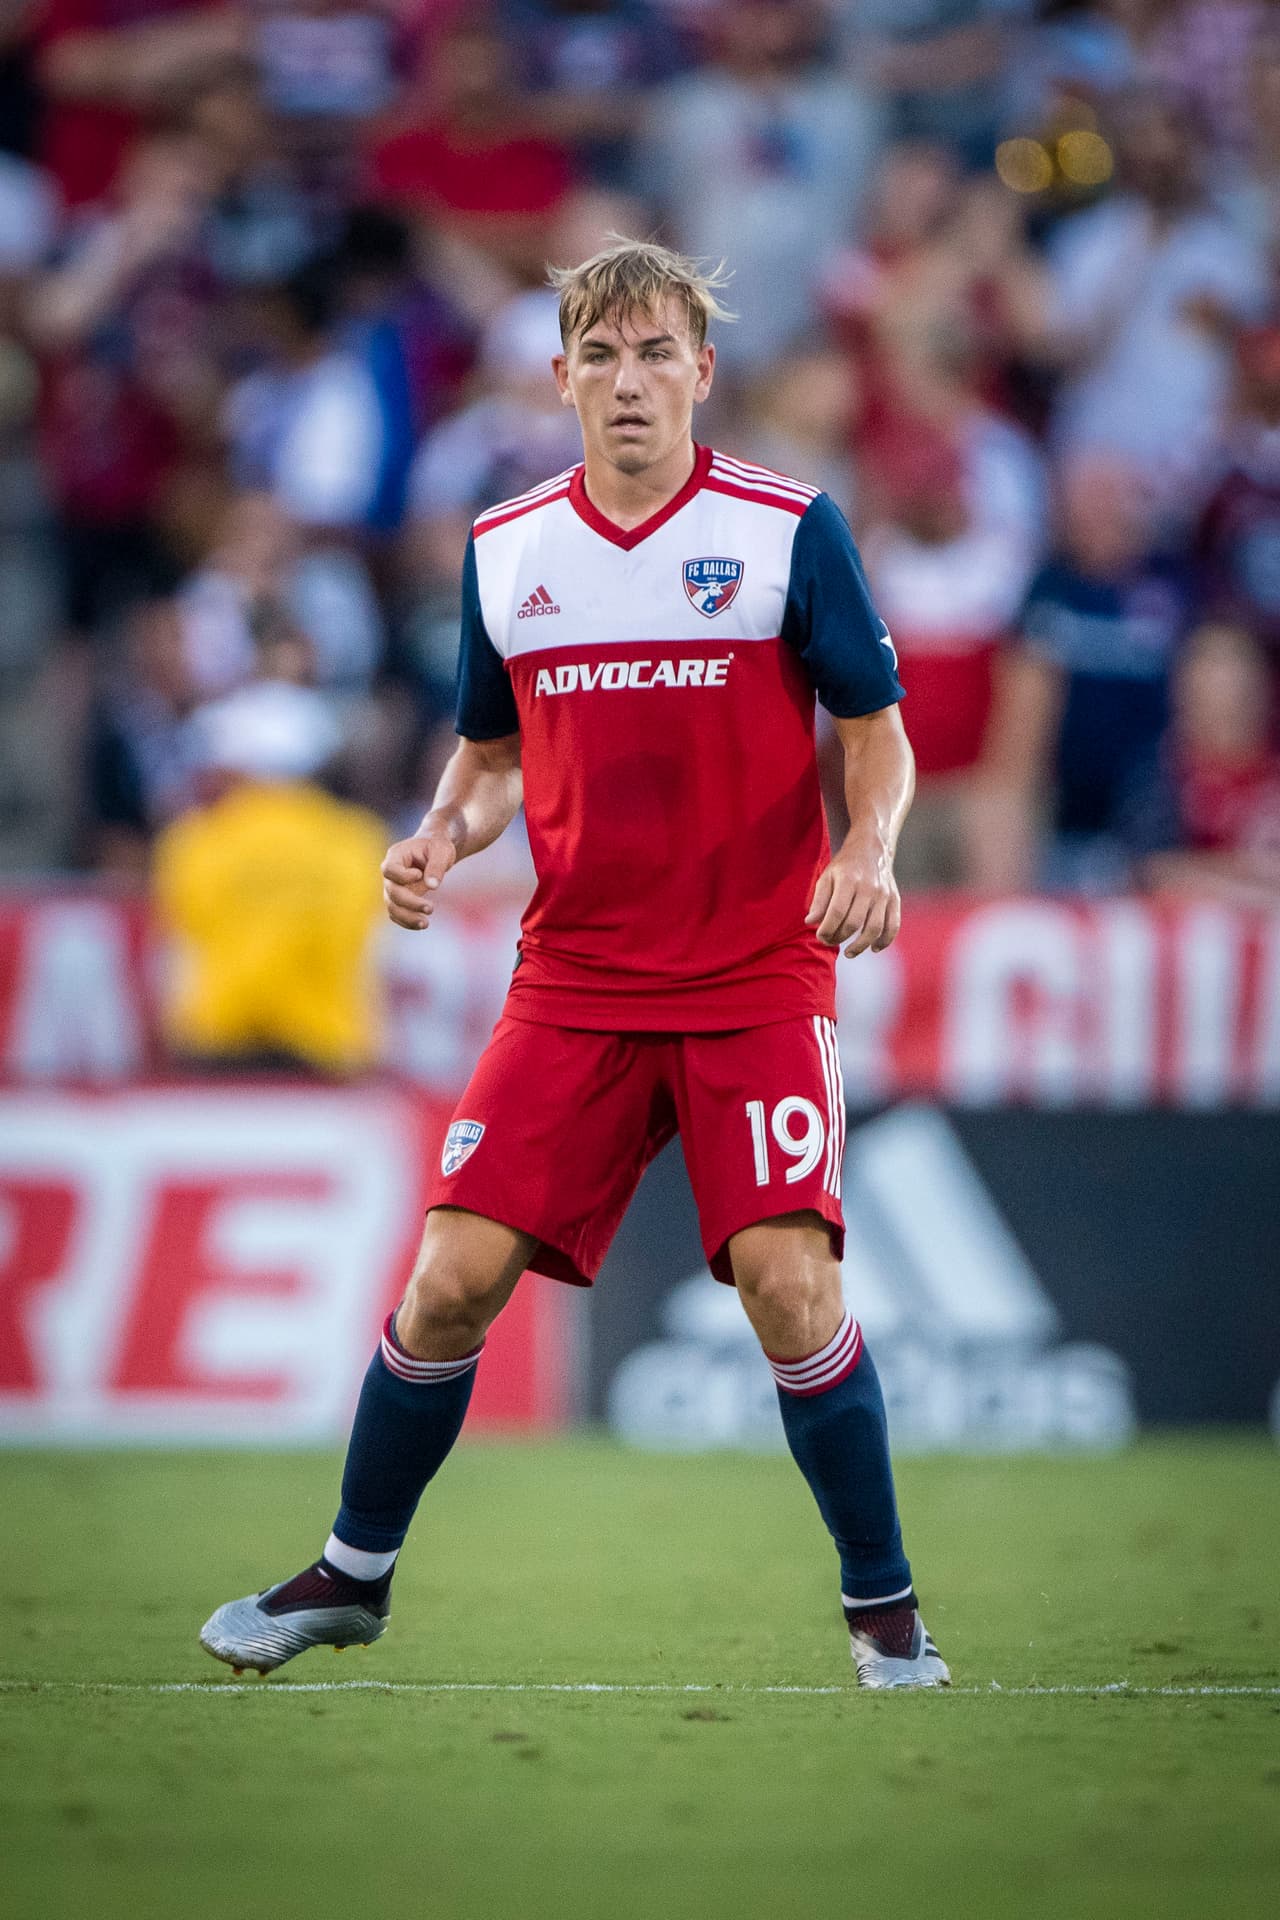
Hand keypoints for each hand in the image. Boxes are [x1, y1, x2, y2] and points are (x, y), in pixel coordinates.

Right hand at [381, 830, 456, 929]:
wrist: (435, 852)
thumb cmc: (437, 846)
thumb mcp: (442, 850)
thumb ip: (437, 866)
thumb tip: (432, 886)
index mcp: (396, 855)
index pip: (389, 869)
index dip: (402, 876)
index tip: (419, 875)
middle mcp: (391, 873)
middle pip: (391, 891)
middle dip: (410, 902)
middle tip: (431, 908)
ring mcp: (393, 887)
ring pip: (392, 906)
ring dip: (407, 917)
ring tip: (425, 924)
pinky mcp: (399, 899)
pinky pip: (397, 913)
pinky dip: (407, 921)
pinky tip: (422, 924)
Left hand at [805, 839, 900, 957]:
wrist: (871, 848)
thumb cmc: (844, 866)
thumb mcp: (827, 877)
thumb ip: (819, 900)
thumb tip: (811, 922)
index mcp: (849, 880)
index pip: (836, 912)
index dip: (827, 929)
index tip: (820, 936)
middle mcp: (869, 887)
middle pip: (854, 922)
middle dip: (839, 937)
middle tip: (831, 941)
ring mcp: (884, 895)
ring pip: (874, 928)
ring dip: (861, 945)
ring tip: (849, 952)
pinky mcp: (895, 900)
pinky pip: (893, 925)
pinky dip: (885, 941)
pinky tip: (873, 948)